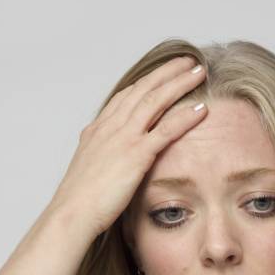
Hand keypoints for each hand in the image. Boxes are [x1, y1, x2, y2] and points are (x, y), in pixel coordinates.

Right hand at [51, 56, 206, 236]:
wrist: (73, 213)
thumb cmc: (79, 202)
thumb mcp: (88, 172)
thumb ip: (101, 159)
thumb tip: (109, 162)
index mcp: (98, 130)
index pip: (124, 97)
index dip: (145, 82)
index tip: (161, 74)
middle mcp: (110, 128)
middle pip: (142, 90)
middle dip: (166, 72)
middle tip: (187, 61)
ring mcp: (123, 139)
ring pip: (155, 101)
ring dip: (179, 83)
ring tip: (199, 71)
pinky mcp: (136, 155)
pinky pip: (166, 130)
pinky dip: (185, 116)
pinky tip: (201, 109)